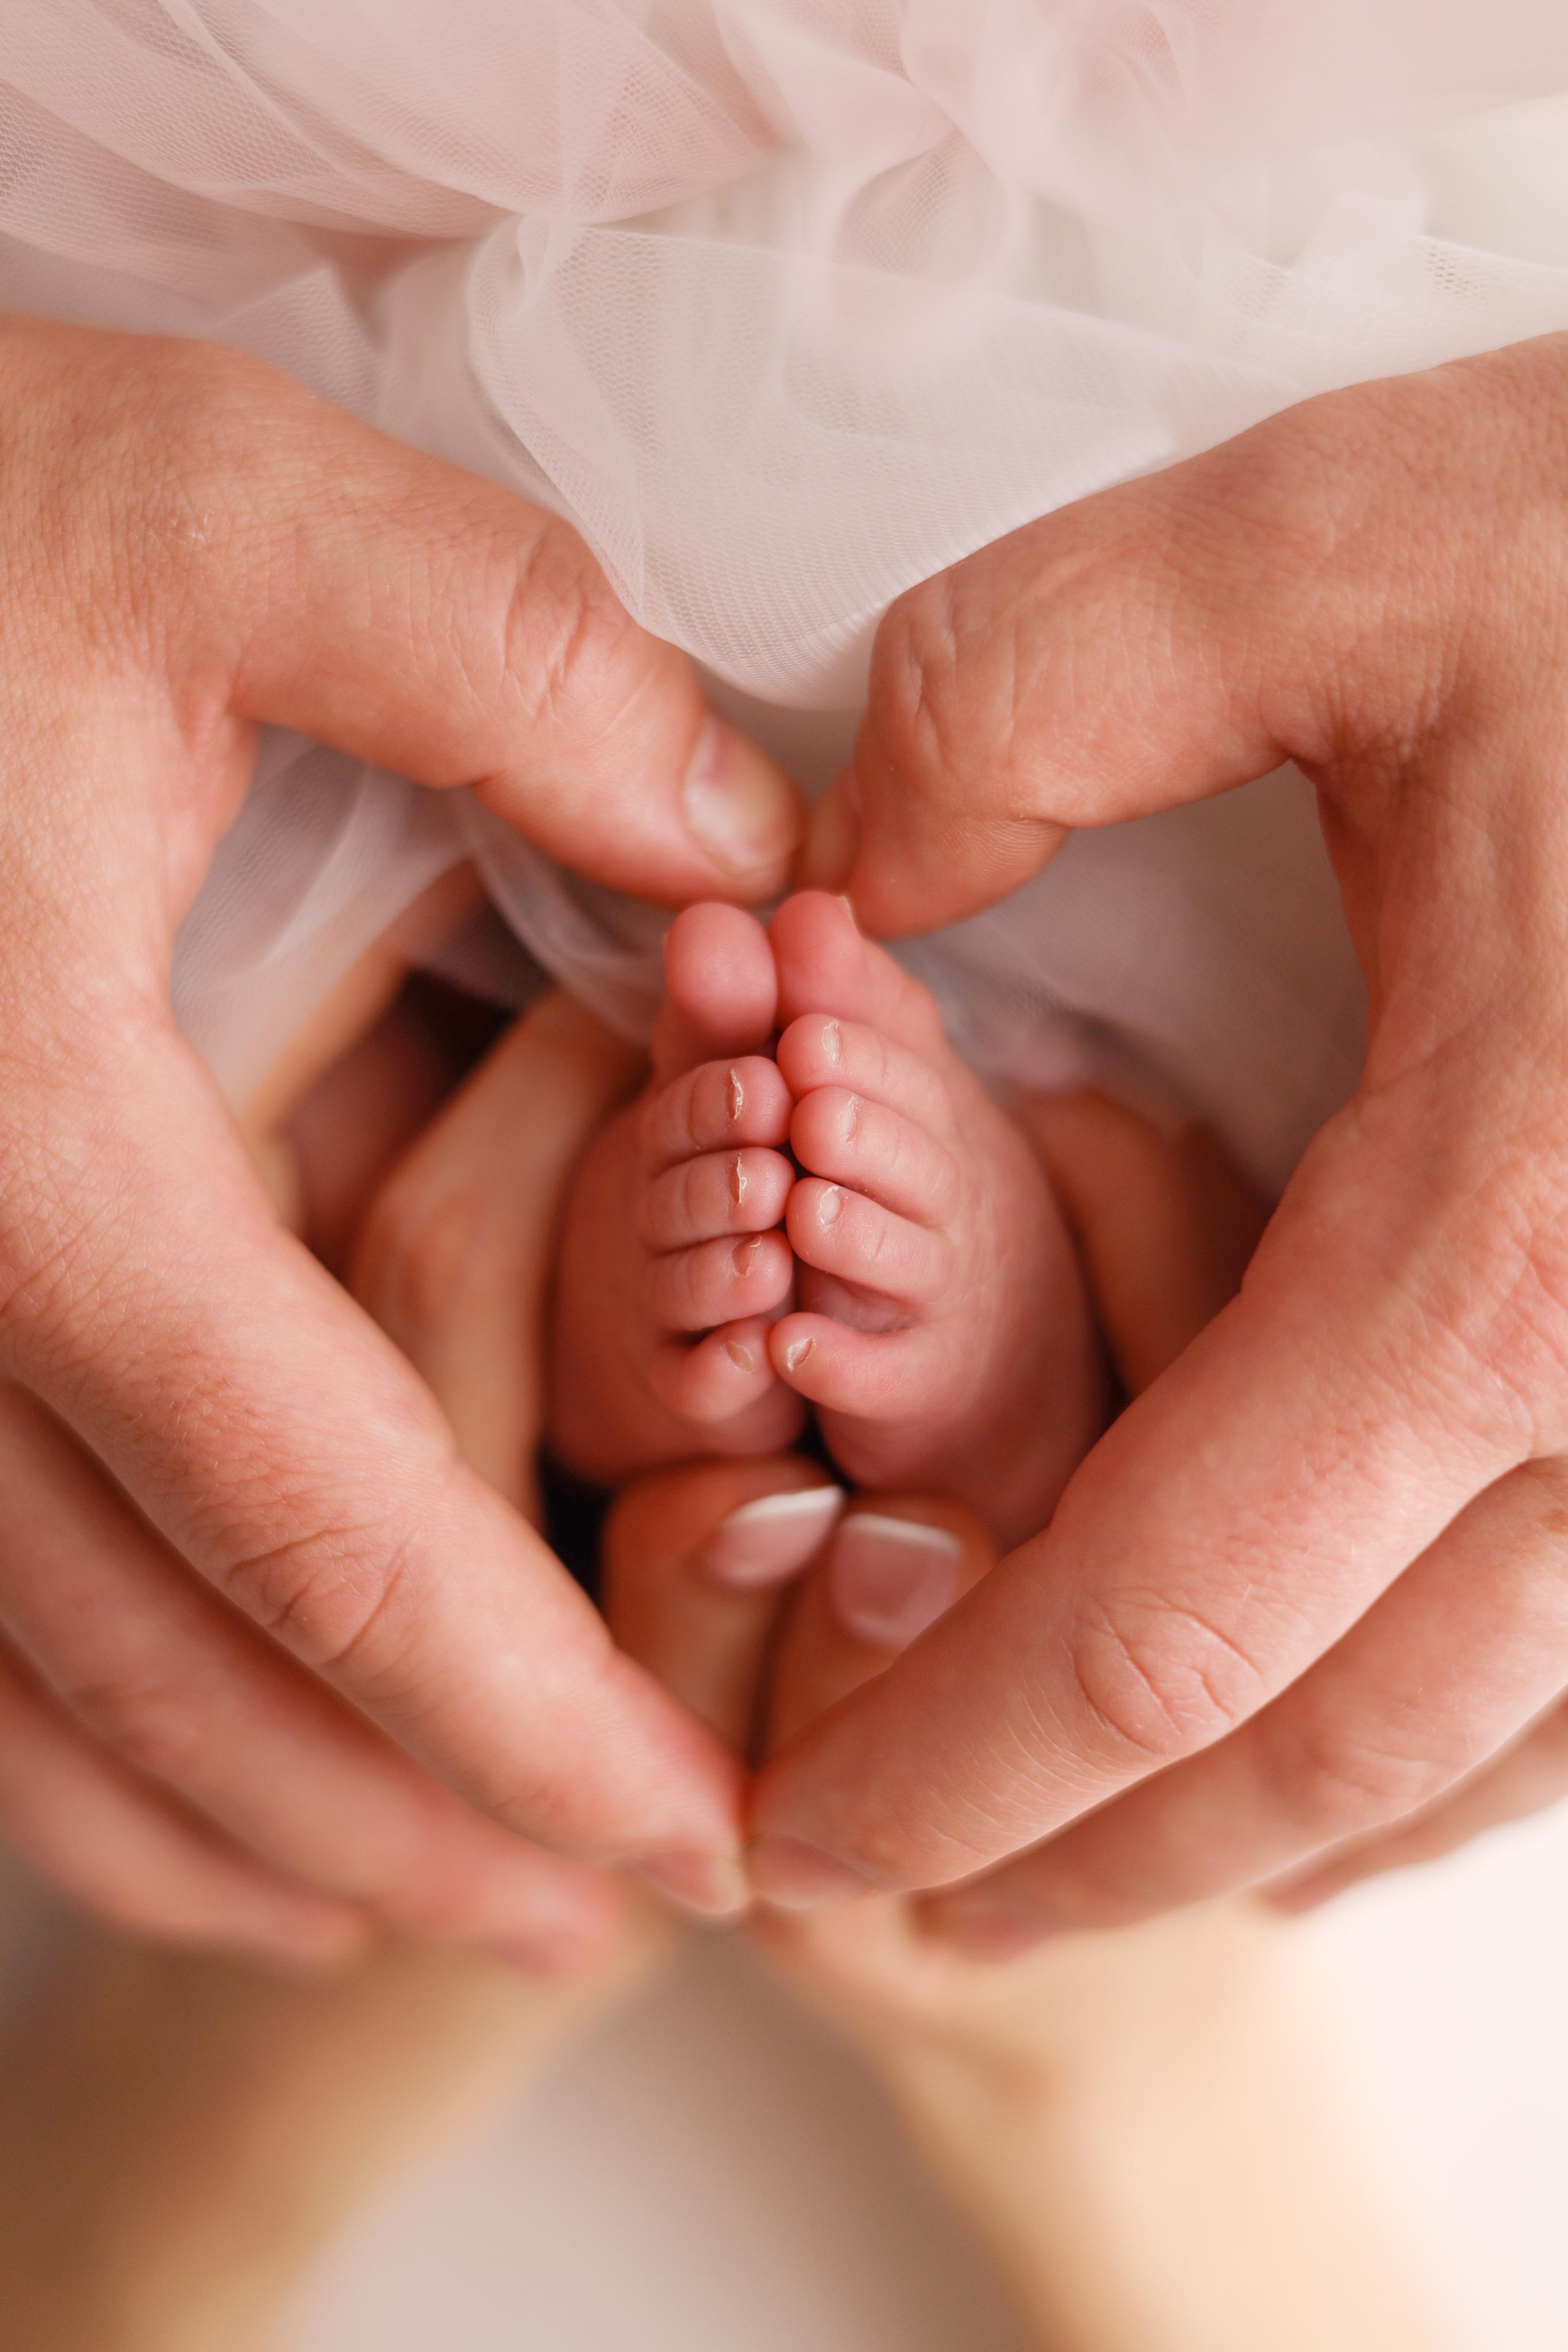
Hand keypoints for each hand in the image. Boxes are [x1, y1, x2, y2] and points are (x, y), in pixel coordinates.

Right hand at [0, 313, 798, 1956]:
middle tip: (622, 1919)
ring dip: (256, 1833)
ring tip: (445, 1917)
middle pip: (185, 1662)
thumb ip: (514, 663)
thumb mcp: (211, 503)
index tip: (705, 1831)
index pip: (324, 1516)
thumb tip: (751, 851)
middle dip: (421, 1824)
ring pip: (40, 1698)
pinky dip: (81, 1761)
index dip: (530, 1707)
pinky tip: (201, 1811)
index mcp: (26, 1152)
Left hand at [751, 329, 1567, 1938]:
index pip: (1159, 1617)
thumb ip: (1032, 692)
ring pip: (1504, 1747)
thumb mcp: (1351, 545)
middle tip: (899, 1895)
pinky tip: (1377, 1744)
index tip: (802, 1839)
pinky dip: (1471, 1746)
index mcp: (1511, 1250)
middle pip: (1328, 1743)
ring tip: (1102, 1859)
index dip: (956, 1758)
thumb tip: (859, 865)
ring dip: (1278, 1831)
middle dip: (1089, 1851)